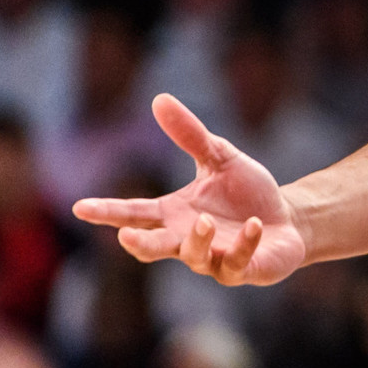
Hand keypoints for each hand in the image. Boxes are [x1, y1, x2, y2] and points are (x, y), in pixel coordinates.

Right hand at [72, 95, 308, 285]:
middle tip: (125, 237)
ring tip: (204, 221)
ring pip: (194, 257)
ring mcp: (213, 258)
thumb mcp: (220, 158)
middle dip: (138, 244)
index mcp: (173, 214)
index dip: (107, 212)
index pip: (134, 213)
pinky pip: (237, 262)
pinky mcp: (243, 269)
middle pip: (151, 248)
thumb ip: (190, 135)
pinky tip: (255, 225)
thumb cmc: (247, 193)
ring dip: (197, 240)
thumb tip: (159, 98)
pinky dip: (245, 243)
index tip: (80, 207)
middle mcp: (186, 240)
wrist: (288, 220)